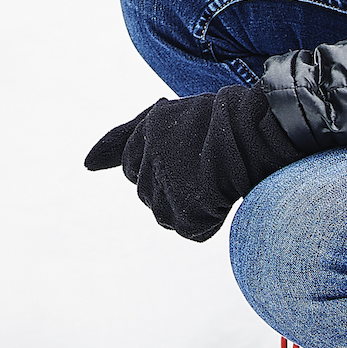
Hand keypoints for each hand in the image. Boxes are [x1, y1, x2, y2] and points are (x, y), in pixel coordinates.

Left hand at [84, 82, 310, 241]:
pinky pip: (189, 229)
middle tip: (204, 168)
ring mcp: (165, 188)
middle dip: (173, 185)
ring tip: (214, 182)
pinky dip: (206, 221)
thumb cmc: (220, 121)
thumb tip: (84, 165)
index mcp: (145, 132)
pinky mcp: (185, 212)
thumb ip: (121, 138)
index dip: (161, 164)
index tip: (184, 157)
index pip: (130, 165)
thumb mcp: (164, 118)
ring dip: (189, 205)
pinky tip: (222, 200)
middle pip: (146, 192)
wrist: (261, 132)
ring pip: (165, 213)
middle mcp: (148, 160)